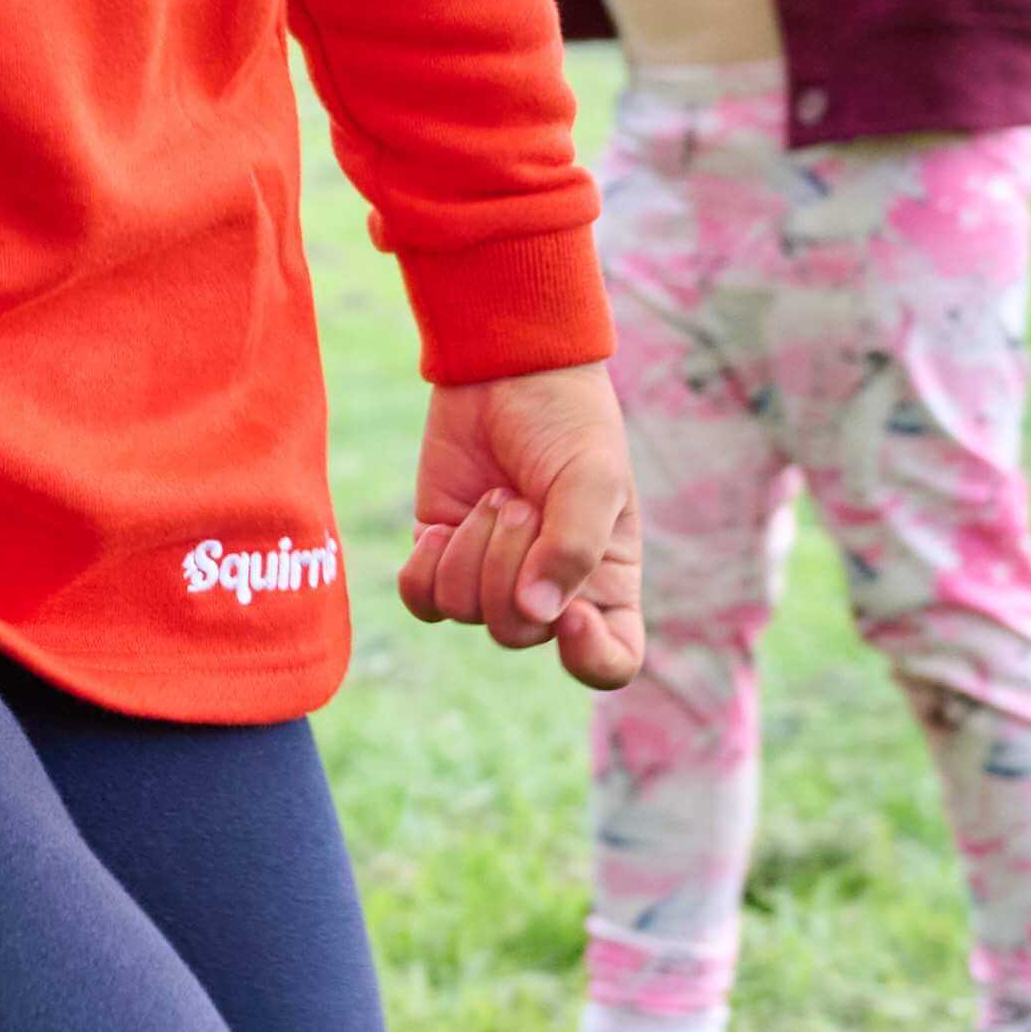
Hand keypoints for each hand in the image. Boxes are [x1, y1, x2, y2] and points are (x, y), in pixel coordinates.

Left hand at [399, 361, 643, 687]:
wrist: (505, 369)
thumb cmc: (567, 422)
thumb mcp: (592, 477)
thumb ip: (572, 547)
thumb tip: (536, 614)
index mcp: (606, 582)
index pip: (608, 662)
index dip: (589, 656)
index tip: (571, 613)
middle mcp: (550, 591)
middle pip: (517, 632)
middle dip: (509, 565)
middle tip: (521, 502)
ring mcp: (491, 576)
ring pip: (465, 612)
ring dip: (472, 549)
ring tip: (496, 496)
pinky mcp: (442, 554)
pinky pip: (422, 600)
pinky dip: (427, 565)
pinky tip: (444, 526)